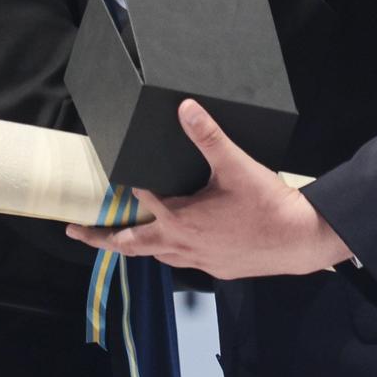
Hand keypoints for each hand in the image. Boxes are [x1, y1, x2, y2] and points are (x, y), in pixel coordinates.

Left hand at [64, 100, 352, 279]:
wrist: (300, 239)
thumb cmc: (268, 205)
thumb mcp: (236, 165)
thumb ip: (208, 136)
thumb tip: (186, 107)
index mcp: (180, 219)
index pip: (141, 201)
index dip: (132, 186)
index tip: (117, 178)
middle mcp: (183, 245)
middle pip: (131, 245)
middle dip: (100, 238)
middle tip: (76, 233)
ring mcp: (199, 261)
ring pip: (157, 256)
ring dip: (137, 247)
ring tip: (121, 241)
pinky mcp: (217, 269)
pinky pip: (183, 262)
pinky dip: (171, 252)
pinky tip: (178, 245)